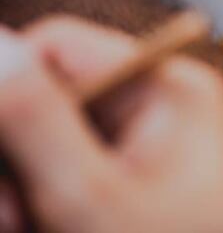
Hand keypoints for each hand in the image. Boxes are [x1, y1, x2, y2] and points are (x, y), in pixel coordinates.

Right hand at [0, 17, 222, 231]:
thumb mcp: (88, 196)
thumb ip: (33, 119)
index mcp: (167, 86)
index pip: (56, 47)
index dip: (5, 91)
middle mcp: (157, 105)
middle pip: (42, 100)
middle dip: (12, 159)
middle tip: (15, 217)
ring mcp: (142, 148)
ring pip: (40, 149)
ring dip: (19, 191)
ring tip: (29, 225)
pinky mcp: (126, 186)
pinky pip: (60, 179)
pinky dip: (40, 207)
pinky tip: (40, 225)